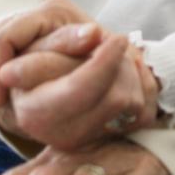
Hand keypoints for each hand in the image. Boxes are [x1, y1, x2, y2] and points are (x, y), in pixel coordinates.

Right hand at [0, 0, 101, 112]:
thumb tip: (93, 34)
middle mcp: (39, 12)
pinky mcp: (24, 37)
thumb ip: (89, 50)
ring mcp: (30, 22)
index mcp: (54, 11)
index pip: (8, 36)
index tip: (0, 100)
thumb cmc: (109, 58)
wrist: (115, 58)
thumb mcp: (97, 54)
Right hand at [0, 32, 161, 150]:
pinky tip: (123, 72)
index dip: (104, 63)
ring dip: (130, 73)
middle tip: (108, 42)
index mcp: (33, 111)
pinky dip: (141, 88)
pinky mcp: (106, 139)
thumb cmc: (31, 56)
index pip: (80, 90)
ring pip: (133, 104)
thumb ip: (63, 39)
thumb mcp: (36, 40)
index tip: (117, 38)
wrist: (34, 84)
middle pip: (115, 99)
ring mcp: (85, 140)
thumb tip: (93, 34)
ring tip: (109, 57)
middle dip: (120, 64)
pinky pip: (144, 113)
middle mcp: (59, 134)